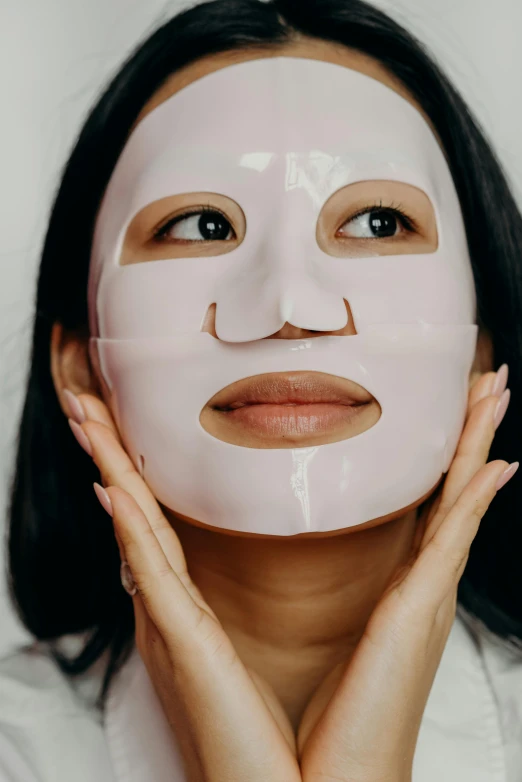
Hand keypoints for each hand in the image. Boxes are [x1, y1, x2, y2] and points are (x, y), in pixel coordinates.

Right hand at [67, 394, 300, 781]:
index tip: (114, 423)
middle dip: (104, 452)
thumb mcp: (248, 654)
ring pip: (130, 524)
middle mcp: (165, 606)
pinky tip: (111, 488)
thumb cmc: (267, 728)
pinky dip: (128, 525)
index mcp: (185, 606)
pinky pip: (150, 568)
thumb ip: (227, 611)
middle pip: (130, 510)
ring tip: (83, 415)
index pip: (152, 521)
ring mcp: (166, 620)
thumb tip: (214, 571)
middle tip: (83, 400)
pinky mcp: (179, 639)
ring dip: (106, 466)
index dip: (129, 469)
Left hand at [296, 368, 516, 781]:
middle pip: (455, 489)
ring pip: (462, 498)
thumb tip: (312, 554)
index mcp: (405, 587)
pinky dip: (478, 498)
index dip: (447, 453)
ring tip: (496, 394)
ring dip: (479, 444)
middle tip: (488, 381)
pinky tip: (499, 465)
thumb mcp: (336, 635)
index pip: (431, 502)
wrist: (347, 776)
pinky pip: (456, 536)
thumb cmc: (339, 713)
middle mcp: (427, 583)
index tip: (453, 408)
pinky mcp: (422, 607)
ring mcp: (431, 592)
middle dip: (472, 433)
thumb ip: (332, 593)